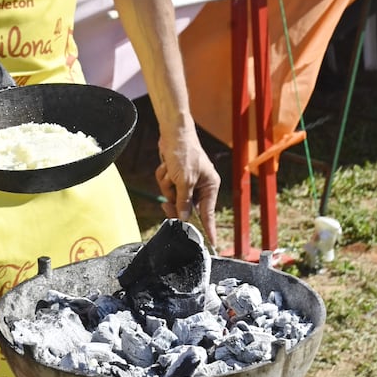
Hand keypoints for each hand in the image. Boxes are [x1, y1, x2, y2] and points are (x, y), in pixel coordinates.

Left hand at [155, 134, 219, 248]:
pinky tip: (166, 166)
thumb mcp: (184, 180)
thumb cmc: (184, 152)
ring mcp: (187, 181)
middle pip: (186, 207)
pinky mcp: (176, 177)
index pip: (208, 213)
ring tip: (169, 170)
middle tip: (168, 199)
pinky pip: (167, 187)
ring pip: (173, 196)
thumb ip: (184, 201)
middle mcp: (200, 185)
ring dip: (167, 185)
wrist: (172, 132)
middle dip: (174, 199)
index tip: (212, 244)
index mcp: (209, 185)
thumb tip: (184, 218)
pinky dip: (163, 177)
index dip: (209, 229)